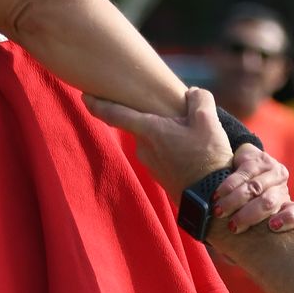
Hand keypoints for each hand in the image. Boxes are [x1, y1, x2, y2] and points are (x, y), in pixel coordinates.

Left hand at [92, 89, 293, 230]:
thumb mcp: (208, 120)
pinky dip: (174, 150)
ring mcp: (151, 164)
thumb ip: (198, 98)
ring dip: (170, 136)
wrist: (210, 198)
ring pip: (157, 140)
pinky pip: (164, 155)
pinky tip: (194, 154)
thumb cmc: (207, 157)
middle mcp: (144, 148)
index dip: (97, 104)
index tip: (84, 97)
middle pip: (144, 125)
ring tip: (197, 140)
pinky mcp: (161, 176)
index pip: (114, 114)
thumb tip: (190, 94)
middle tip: (182, 117)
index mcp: (150, 130)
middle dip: (159, 119)